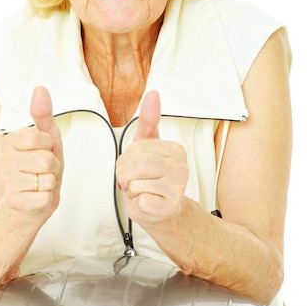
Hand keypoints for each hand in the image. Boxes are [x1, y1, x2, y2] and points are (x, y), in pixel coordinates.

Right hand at [0, 86, 63, 219]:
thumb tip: (40, 88)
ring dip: (50, 183)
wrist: (29, 203)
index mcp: (10, 140)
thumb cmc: (40, 167)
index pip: (40, 137)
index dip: (49, 145)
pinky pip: (44, 198)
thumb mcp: (47, 138)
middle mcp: (3, 160)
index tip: (43, 150)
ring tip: (39, 183)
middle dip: (53, 166)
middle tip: (43, 170)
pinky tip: (35, 197)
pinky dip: (46, 199)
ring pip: (46, 180)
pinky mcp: (13, 202)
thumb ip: (43, 114)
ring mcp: (6, 182)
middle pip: (45, 160)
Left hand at [116, 90, 187, 226]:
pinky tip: (148, 203)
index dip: (126, 161)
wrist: (160, 211)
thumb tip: (153, 94)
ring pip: (134, 183)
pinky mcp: (170, 207)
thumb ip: (148, 119)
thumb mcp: (146, 144)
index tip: (135, 167)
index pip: (135, 149)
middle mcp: (181, 167)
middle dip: (125, 176)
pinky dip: (136, 205)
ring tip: (143, 191)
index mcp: (175, 149)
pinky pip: (140, 200)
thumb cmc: (151, 177)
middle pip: (134, 166)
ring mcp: (178, 188)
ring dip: (131, 190)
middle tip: (134, 181)